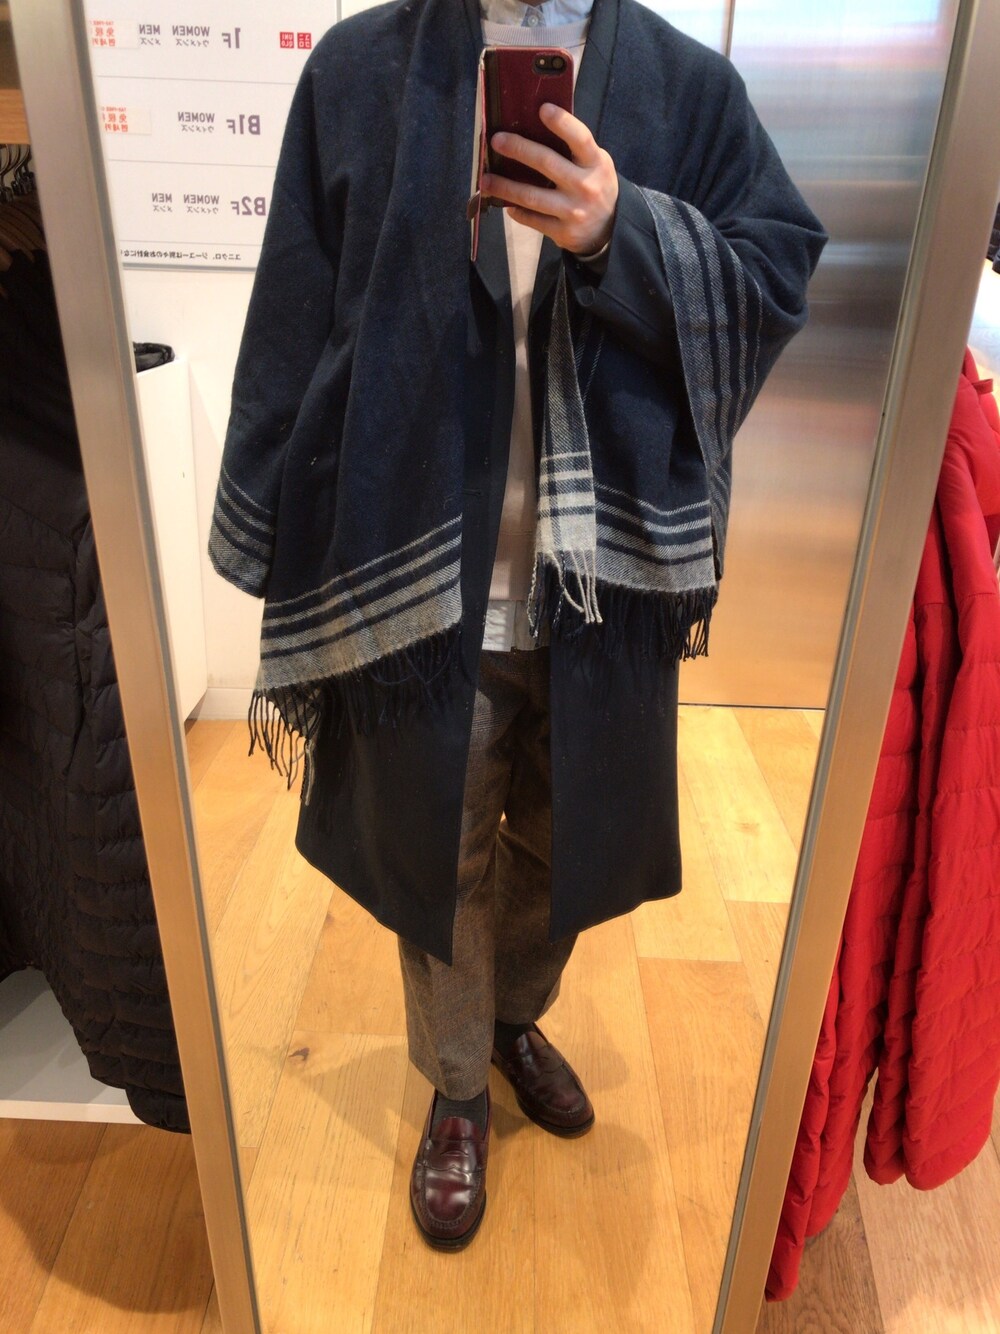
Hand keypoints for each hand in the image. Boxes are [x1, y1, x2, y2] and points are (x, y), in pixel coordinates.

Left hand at [482, 104, 618, 255]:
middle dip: (518, 149)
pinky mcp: (563, 232)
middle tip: (496, 141)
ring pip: (532, 196)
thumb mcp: (595, 164)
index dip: (562, 123)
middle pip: (546, 163)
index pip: (580, 138)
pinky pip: (532, 220)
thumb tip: (535, 125)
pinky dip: (517, 211)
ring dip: (505, 187)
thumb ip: (574, 149)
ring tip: (486, 180)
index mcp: (596, 163)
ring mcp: (573, 211)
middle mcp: (586, 186)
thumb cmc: (595, 186)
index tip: (542, 109)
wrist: (609, 229)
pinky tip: (506, 203)